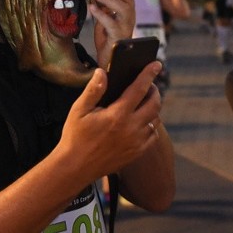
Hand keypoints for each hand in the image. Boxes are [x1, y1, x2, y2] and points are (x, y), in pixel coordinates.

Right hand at [55, 60, 163, 183]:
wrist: (76, 167)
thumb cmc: (75, 137)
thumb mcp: (79, 110)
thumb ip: (93, 90)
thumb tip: (102, 72)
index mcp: (117, 114)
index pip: (139, 88)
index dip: (149, 74)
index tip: (156, 64)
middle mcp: (131, 128)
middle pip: (155, 104)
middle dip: (155, 91)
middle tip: (149, 85)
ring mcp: (136, 142)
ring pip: (155, 120)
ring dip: (152, 109)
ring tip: (143, 102)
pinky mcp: (136, 153)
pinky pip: (152, 136)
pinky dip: (150, 126)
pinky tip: (141, 123)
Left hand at [88, 0, 134, 68]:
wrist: (110, 57)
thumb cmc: (107, 36)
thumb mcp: (104, 16)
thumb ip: (103, 4)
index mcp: (128, 10)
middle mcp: (130, 17)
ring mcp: (126, 26)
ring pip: (123, 8)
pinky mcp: (118, 36)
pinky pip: (111, 23)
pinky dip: (101, 13)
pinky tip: (92, 7)